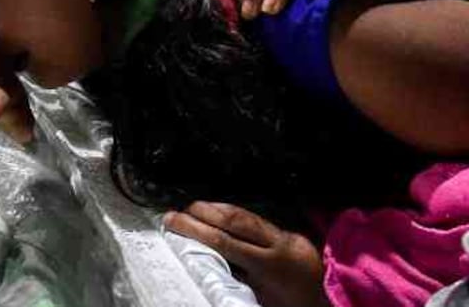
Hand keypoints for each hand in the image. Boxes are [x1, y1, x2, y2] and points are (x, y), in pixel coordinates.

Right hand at [165, 202, 329, 306]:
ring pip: (246, 214)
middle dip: (202, 212)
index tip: (172, 222)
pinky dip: (234, 217)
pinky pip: (257, 220)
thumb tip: (206, 262)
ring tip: (193, 211)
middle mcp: (280, 244)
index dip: (194, 229)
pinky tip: (221, 218)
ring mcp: (288, 237)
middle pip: (234, 218)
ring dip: (216, 210)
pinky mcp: (292, 236)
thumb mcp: (263, 301)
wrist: (337, 305)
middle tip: (177, 213)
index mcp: (272, 265)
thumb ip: (237, 280)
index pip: (225, 240)